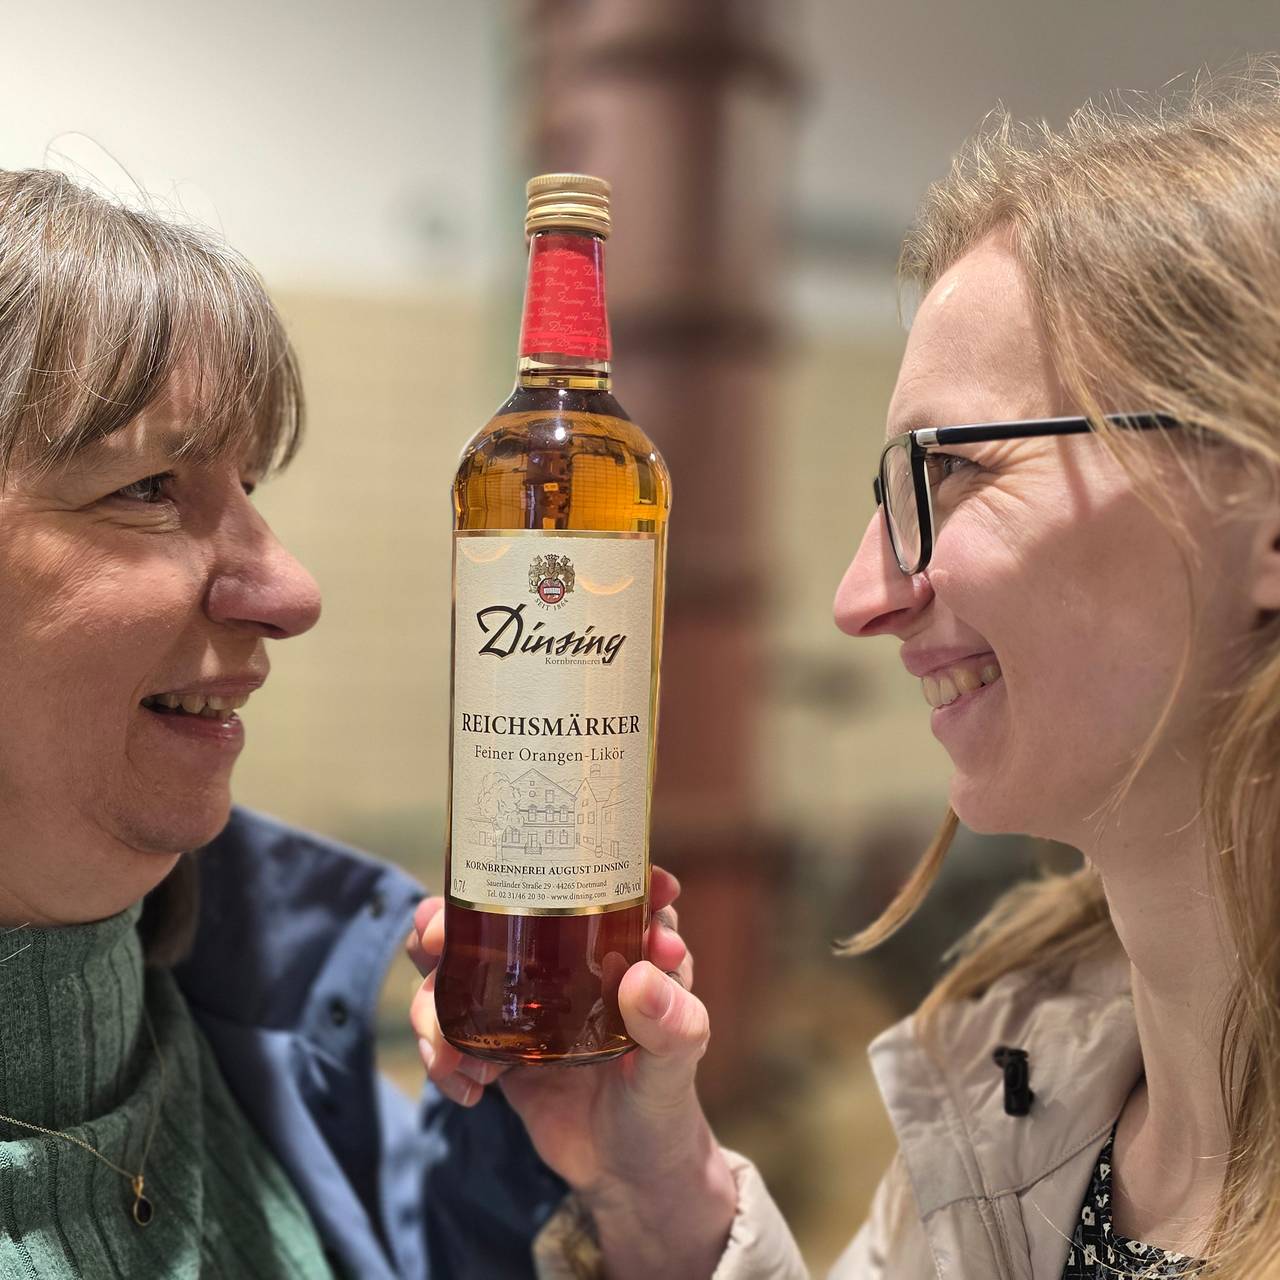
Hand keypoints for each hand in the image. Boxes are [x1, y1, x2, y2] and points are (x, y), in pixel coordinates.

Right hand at [407, 869, 736, 1278]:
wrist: (627, 1178)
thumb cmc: (663, 1109)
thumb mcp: (676, 1066)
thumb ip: (670, 1027)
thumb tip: (641, 977)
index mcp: (623, 949)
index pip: (598, 885)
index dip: (574, 867)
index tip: (550, 875)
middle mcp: (569, 962)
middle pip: (502, 915)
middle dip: (454, 918)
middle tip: (434, 935)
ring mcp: (527, 1000)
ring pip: (462, 967)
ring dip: (433, 995)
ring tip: (441, 1044)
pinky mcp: (499, 1042)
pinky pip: (452, 1030)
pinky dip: (442, 1053)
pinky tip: (463, 1087)